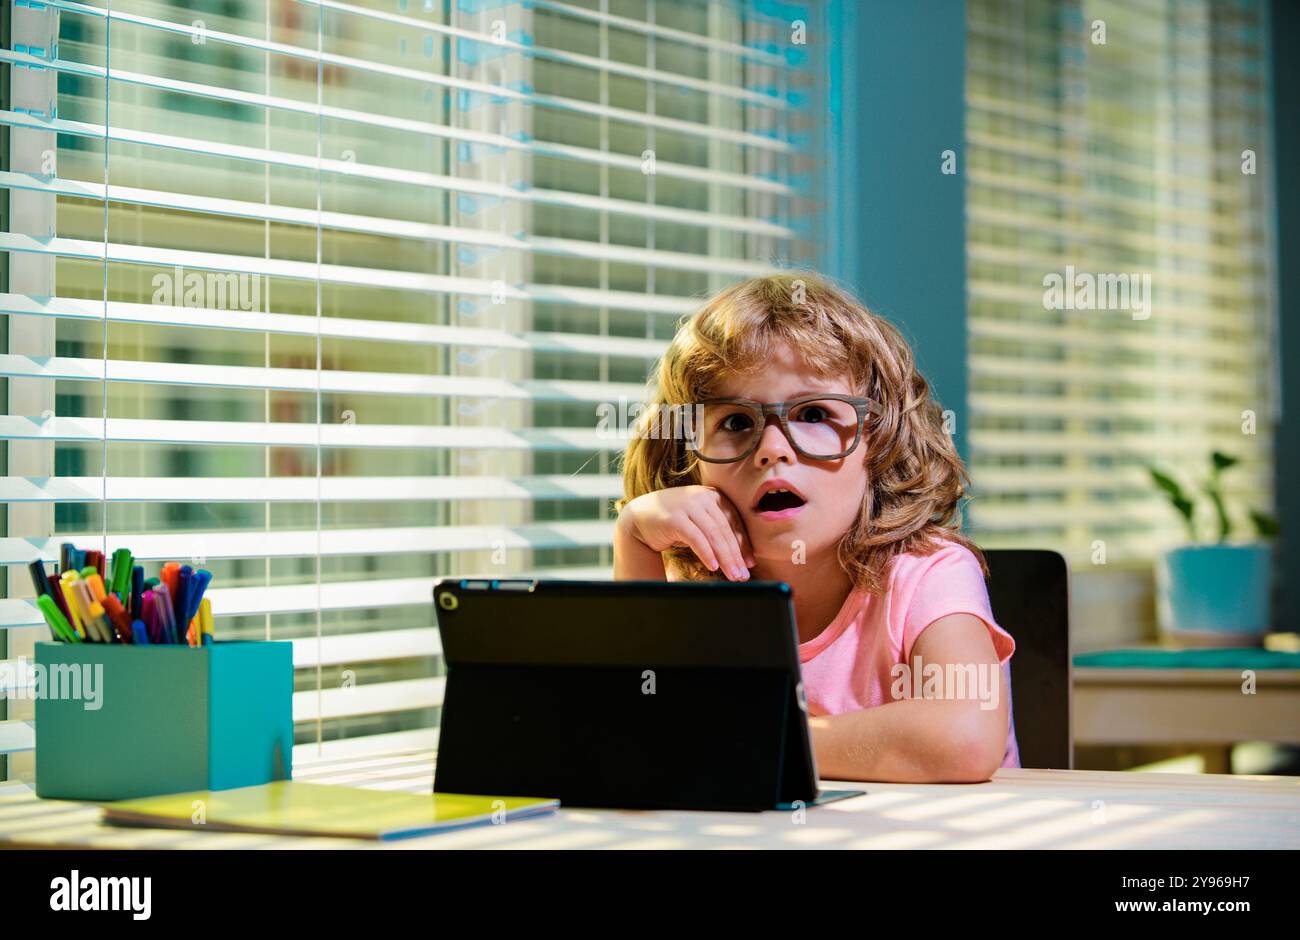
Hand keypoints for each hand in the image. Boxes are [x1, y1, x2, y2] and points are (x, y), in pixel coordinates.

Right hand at [620, 485, 755, 579]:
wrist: (640, 516)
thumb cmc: (674, 522)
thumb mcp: (699, 522)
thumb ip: (717, 530)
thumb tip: (741, 556)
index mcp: (713, 496)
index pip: (734, 522)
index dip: (743, 544)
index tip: (750, 563)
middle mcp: (702, 497)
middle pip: (725, 530)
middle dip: (736, 555)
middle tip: (743, 575)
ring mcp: (688, 505)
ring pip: (713, 535)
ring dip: (725, 558)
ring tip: (732, 575)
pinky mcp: (675, 518)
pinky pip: (696, 538)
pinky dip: (706, 553)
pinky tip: (713, 567)